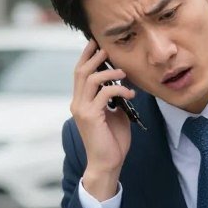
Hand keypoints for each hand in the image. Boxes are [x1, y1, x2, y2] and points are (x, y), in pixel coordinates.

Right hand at [71, 40, 135, 200]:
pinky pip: (104, 93)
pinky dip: (118, 89)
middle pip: (81, 71)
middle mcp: (77, 104)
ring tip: (123, 72)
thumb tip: (123, 87)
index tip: (96, 44)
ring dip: (108, 72)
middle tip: (107, 48)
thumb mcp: (115, 116)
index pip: (80, 74)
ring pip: (90, 78)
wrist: (106, 164)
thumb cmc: (112, 143)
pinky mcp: (90, 116)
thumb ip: (115, 101)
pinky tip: (130, 94)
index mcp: (81, 103)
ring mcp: (82, 109)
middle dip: (94, 56)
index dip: (86, 57)